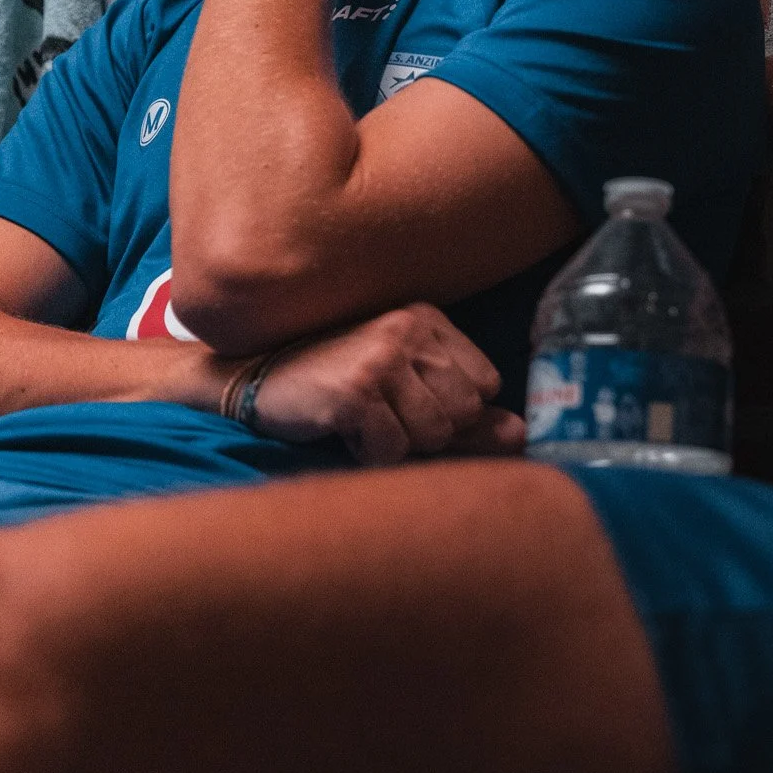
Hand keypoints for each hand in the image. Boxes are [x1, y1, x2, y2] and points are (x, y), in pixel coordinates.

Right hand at [250, 303, 524, 466]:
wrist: (251, 377)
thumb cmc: (331, 382)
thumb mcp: (402, 388)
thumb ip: (464, 414)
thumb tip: (522, 436)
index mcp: (428, 319)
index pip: (485, 386)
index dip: (451, 410)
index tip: (406, 401)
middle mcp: (409, 331)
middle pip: (463, 414)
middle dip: (425, 431)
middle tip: (378, 412)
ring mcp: (382, 358)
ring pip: (432, 437)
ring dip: (394, 444)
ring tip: (359, 419)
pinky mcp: (356, 391)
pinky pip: (392, 451)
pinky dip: (366, 453)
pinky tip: (338, 427)